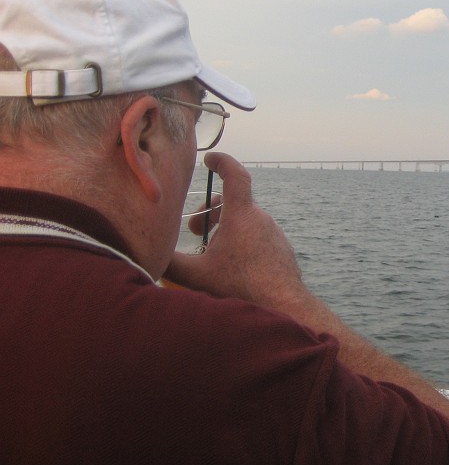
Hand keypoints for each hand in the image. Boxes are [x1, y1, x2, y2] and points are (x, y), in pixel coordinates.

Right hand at [165, 152, 304, 305]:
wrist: (283, 305)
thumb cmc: (240, 287)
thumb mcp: (196, 275)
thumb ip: (169, 261)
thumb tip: (148, 252)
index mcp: (242, 215)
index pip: (235, 175)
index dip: (222, 162)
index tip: (210, 159)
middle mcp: (261, 218)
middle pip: (233, 202)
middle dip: (210, 211)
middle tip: (195, 230)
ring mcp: (274, 233)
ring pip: (245, 222)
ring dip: (225, 229)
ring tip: (212, 253)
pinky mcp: (281, 248)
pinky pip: (258, 237)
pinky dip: (241, 242)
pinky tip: (232, 266)